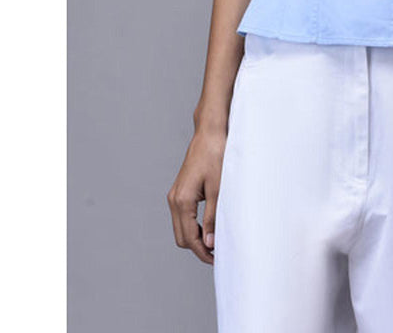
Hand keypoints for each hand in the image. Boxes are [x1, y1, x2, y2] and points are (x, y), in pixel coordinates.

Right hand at [167, 125, 226, 263]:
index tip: (217, 260)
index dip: (202, 253)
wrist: (209, 133)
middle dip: (198, 248)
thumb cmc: (216, 156)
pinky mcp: (180, 190)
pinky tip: (208, 225)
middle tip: (218, 253)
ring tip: (215, 241)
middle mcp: (174, 199)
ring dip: (195, 237)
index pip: (189, 238)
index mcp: (182, 201)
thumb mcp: (218, 189)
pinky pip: (183, 216)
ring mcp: (175, 195)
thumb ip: (212, 218)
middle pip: (181, 237)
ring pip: (181, 227)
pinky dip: (193, 225)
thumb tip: (209, 243)